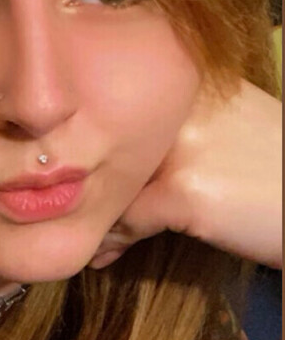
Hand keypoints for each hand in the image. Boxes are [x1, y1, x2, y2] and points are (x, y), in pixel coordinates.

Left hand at [90, 78, 282, 269]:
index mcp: (190, 84)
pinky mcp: (184, 190)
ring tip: (95, 240)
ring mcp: (182, 146)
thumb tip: (104, 175)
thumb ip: (167, 141)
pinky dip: (115, 241)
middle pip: (107, 149)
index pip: (114, 114)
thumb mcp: (224, 138)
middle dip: (91, 189)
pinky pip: (125, 219)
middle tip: (74, 218)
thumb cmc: (275, 178)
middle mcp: (183, 105)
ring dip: (97, 218)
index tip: (76, 186)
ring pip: (111, 184)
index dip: (93, 156)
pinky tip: (108, 255)